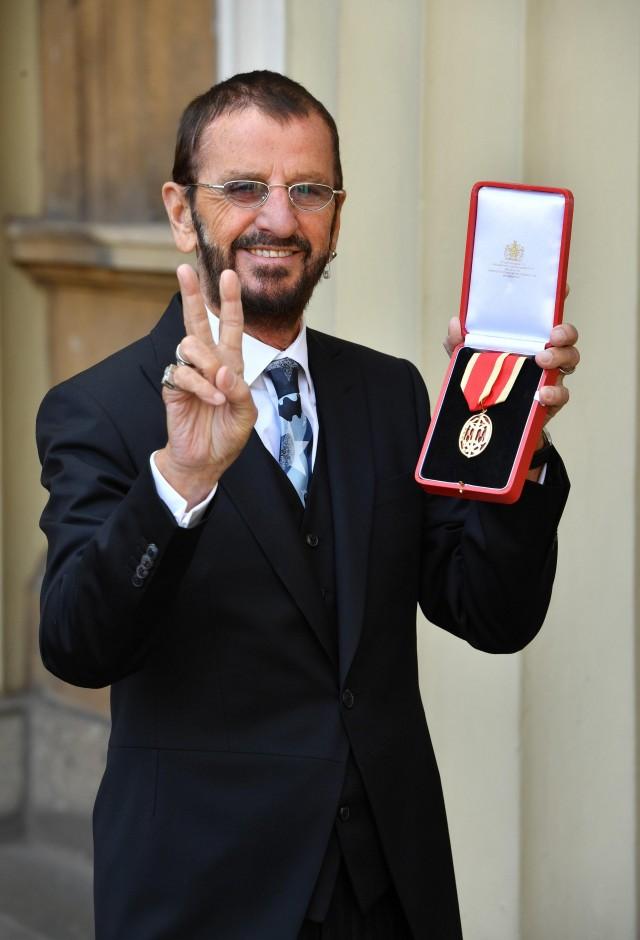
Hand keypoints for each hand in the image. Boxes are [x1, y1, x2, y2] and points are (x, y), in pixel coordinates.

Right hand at [155, 265, 256, 507]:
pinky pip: (182, 372)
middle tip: (184, 268)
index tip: (229, 274)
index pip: (231, 327)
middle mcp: (208, 363)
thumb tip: (223, 369)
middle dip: (192, 294)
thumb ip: (239, 389)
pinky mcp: (173, 387)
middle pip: (198, 321)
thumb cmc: (227, 435)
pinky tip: (211, 400)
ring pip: (190, 344)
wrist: (205, 460)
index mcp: (230, 364)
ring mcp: (188, 373)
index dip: (230, 302)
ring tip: (219, 391)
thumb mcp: (246, 413)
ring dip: (208, 364)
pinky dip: (200, 385)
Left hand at [443, 292, 578, 424]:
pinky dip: (555, 392)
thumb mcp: (469, 361)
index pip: (545, 316)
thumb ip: (459, 343)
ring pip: (570, 360)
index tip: (561, 288)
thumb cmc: (485, 383)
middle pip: (566, 336)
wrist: (488, 422)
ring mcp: (550, 375)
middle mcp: (543, 353)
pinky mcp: (551, 400)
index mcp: (527, 339)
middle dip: (565, 332)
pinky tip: (542, 393)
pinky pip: (562, 394)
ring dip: (560, 357)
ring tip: (543, 361)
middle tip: (552, 337)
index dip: (556, 299)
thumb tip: (455, 323)